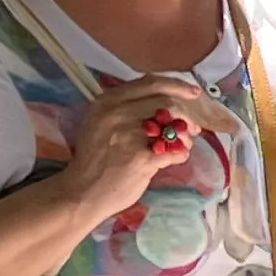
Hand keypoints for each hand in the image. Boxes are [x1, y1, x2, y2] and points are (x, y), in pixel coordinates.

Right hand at [67, 74, 215, 218]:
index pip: (151, 83)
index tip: (194, 93)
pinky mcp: (142, 159)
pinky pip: (176, 152)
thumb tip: (166, 101)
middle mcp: (117, 114)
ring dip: (187, 136)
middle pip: (168, 103)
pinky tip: (176, 158)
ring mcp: (130, 136)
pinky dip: (182, 154)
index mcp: (108, 101)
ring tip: (184, 144)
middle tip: (194, 127)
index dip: (178, 86)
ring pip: (175, 126)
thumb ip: (127, 108)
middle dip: (187, 115)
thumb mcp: (100, 122)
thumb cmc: (95, 158)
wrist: (81, 192)